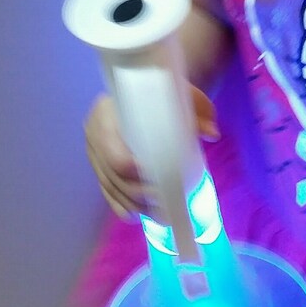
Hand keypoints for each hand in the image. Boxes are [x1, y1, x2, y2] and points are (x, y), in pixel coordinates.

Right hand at [83, 86, 219, 220]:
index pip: (117, 156)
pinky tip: (136, 215)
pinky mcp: (98, 164)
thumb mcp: (182, 97)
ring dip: (135, 205)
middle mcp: (95, 133)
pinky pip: (106, 189)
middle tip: (168, 207)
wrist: (147, 90)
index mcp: (107, 113)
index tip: (164, 185)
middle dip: (141, 196)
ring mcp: (94, 151)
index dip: (139, 176)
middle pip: (115, 176)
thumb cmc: (164, 93)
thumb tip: (212, 133)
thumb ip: (196, 112)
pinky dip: (120, 205)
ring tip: (162, 216)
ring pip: (111, 186)